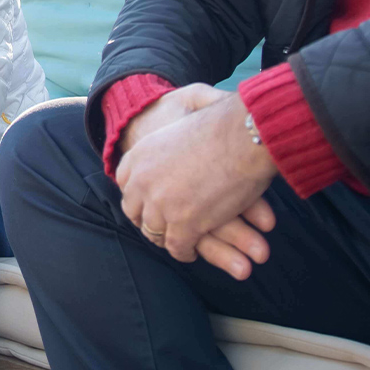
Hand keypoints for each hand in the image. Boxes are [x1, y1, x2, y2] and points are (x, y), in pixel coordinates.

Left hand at [115, 89, 277, 264]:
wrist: (244, 135)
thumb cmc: (224, 122)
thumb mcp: (181, 117)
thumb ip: (170, 129)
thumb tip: (182, 123)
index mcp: (139, 154)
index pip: (125, 183)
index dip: (140, 194)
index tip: (153, 200)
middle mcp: (142, 181)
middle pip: (135, 212)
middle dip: (149, 220)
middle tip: (165, 226)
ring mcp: (161, 206)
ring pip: (155, 233)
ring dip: (167, 239)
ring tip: (180, 241)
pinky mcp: (184, 226)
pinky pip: (177, 248)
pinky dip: (185, 252)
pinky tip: (192, 251)